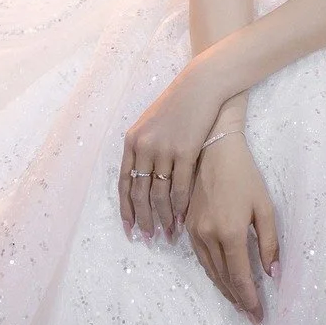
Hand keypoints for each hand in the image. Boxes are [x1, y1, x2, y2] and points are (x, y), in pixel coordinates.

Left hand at [119, 60, 221, 240]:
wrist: (201, 86)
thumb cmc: (178, 104)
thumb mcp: (151, 123)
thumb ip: (144, 148)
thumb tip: (142, 177)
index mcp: (132, 141)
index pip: (124, 182)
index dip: (126, 208)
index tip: (130, 229)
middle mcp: (144, 146)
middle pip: (139, 193)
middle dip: (143, 219)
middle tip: (148, 238)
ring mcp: (164, 149)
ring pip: (159, 194)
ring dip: (163, 217)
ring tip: (167, 234)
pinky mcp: (185, 151)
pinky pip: (180, 187)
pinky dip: (180, 207)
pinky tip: (183, 218)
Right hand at [185, 133, 279, 323]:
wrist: (214, 149)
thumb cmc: (245, 175)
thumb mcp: (265, 206)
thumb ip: (269, 242)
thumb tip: (273, 274)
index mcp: (230, 233)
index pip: (241, 277)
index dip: (250, 300)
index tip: (259, 317)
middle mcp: (209, 237)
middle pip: (224, 279)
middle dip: (238, 300)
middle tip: (250, 315)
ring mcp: (195, 232)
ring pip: (210, 271)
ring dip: (224, 290)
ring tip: (238, 302)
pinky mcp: (188, 226)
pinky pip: (201, 259)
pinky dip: (212, 273)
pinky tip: (221, 278)